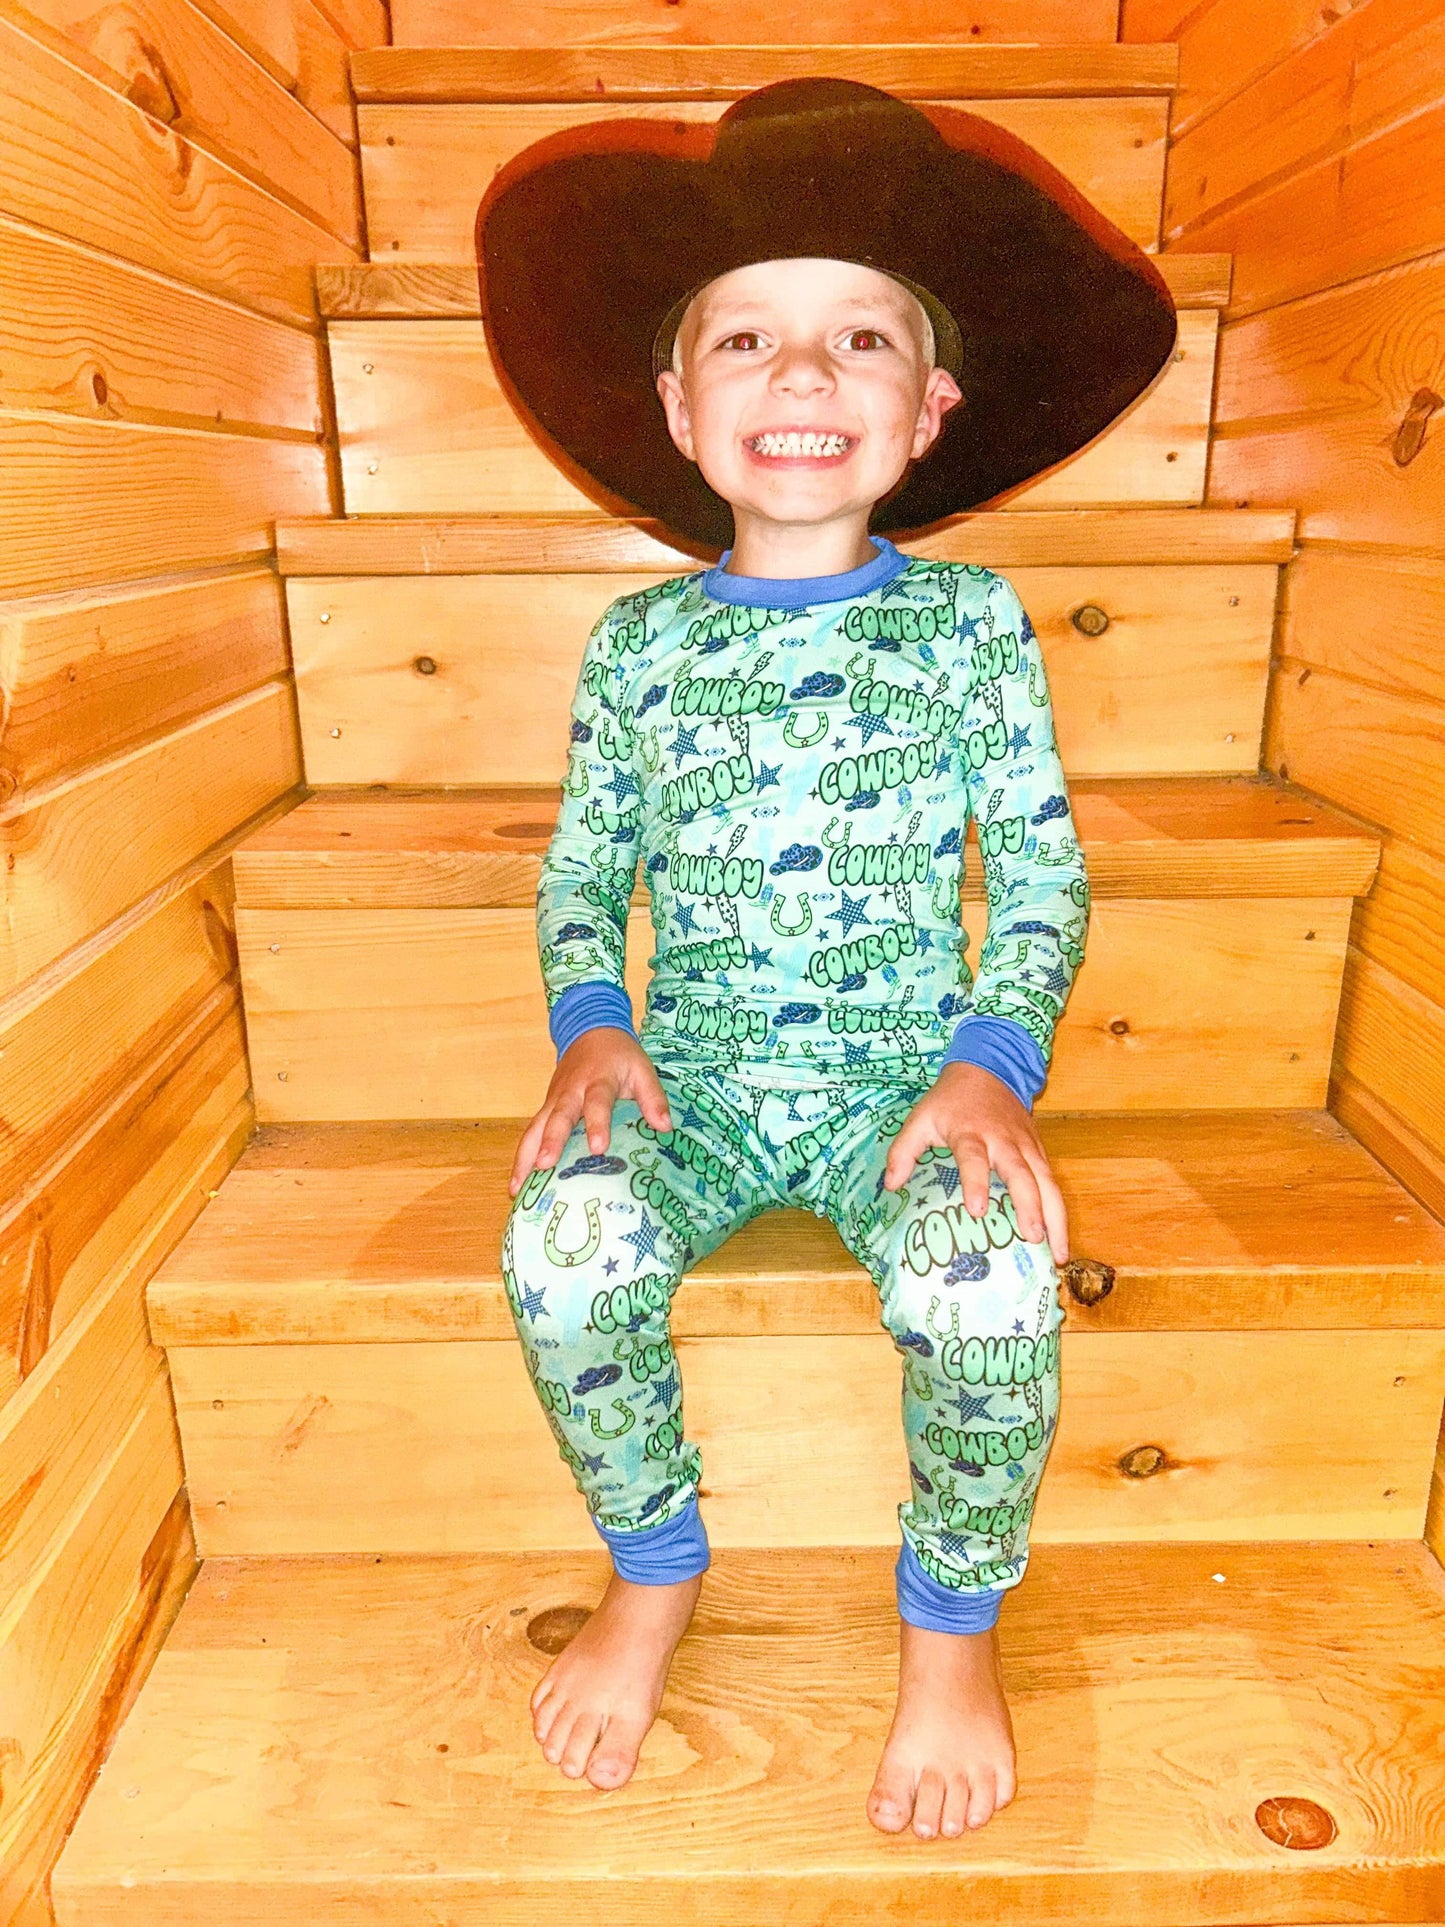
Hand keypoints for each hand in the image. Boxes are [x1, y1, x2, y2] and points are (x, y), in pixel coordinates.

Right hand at [508, 1028, 672, 1195]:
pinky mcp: (545, 1109)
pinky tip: (517, 1186)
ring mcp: (553, 1100)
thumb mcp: (642, 1069)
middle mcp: (571, 1091)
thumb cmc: (619, 1056)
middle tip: (545, 1166)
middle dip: (551, 1141)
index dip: (597, 1123)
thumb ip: (653, 1097)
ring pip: (535, 1128)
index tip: (598, 1147)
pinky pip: (531, 1134)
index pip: (597, 1102)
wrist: (590, 1030)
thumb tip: (665, 1128)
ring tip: (518, 1188)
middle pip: (558, 1116)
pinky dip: (522, 1158)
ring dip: (526, 1156)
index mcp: (598, 1080)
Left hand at [882, 1062, 1068, 1264]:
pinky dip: (1058, 1211)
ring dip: (1055, 1217)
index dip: (976, 1182)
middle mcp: (1004, 1141)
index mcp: (970, 1133)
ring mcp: (1026, 1146)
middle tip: (1033, 1238)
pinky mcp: (1039, 1151)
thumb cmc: (950, 1101)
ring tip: (1059, 1254)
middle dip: (1030, 1205)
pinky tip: (1058, 1241)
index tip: (977, 1210)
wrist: (988, 1069)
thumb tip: (890, 1186)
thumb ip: (903, 1150)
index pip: (974, 1158)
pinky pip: (1053, 1183)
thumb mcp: (920, 1118)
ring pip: (1047, 1181)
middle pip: (1022, 1173)